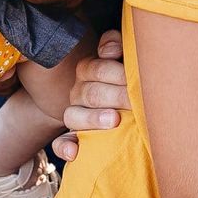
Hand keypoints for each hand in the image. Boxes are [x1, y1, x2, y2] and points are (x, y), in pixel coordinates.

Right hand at [49, 30, 129, 162]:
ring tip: (114, 121)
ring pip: (74, 115)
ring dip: (93, 119)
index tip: (135, 79)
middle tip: (135, 101)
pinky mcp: (73, 137)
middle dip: (115, 96)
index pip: (97, 69)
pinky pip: (61, 143)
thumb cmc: (131, 79)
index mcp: (90, 70)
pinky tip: (74, 152)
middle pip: (91, 93)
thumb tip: (109, 50)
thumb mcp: (125, 57)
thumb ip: (115, 45)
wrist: (130, 107)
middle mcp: (79, 92)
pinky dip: (65, 147)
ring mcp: (75, 114)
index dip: (117, 73)